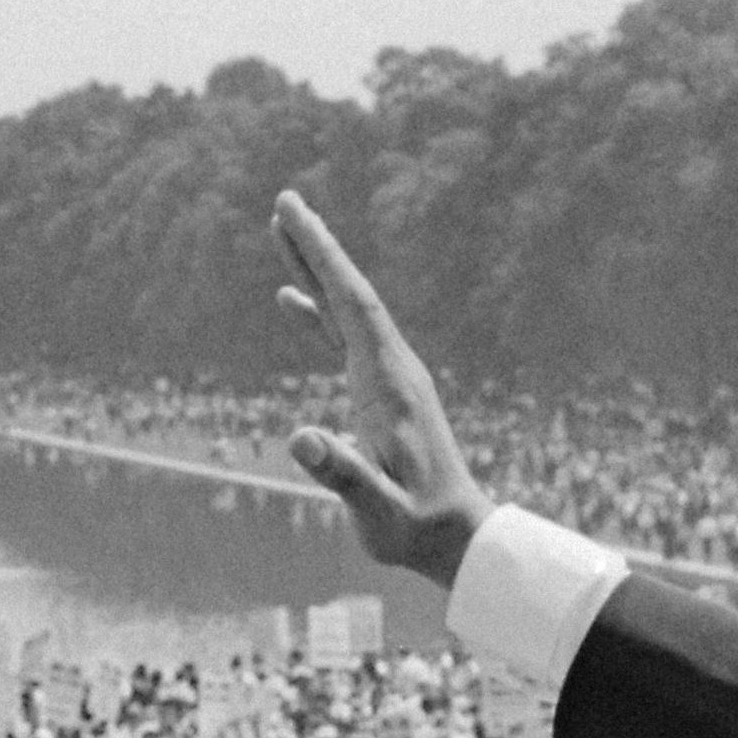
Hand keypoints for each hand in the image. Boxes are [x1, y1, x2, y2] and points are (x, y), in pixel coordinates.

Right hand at [273, 193, 492, 589]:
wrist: (455, 537)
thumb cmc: (415, 527)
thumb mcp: (378, 509)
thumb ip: (343, 474)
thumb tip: (300, 437)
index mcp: (390, 383)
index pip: (353, 304)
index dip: (323, 256)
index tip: (294, 213)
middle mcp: (392, 369)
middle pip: (350, 293)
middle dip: (317, 246)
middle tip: (283, 200)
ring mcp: (387, 378)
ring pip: (346, 310)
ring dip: (316, 269)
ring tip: (282, 230)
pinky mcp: (380, 393)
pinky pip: (344, 338)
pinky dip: (317, 312)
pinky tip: (290, 298)